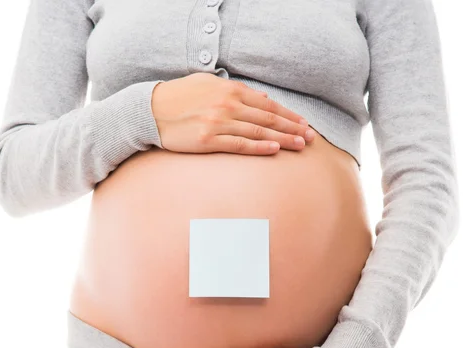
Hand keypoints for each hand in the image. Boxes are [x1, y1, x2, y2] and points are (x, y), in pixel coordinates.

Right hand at [151, 72, 315, 154]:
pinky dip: (259, 146)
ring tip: (300, 146)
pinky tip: (275, 150)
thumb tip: (264, 99)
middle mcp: (228, 105)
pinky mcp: (209, 140)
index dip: (289, 115)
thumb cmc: (180, 97)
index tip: (304, 124)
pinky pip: (240, 144)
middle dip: (293, 128)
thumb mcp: (208, 84)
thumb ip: (237, 90)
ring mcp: (219, 123)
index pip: (268, 105)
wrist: (151, 111)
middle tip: (311, 138)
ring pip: (259, 131)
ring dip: (283, 139)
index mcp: (230, 90)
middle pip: (268, 118)